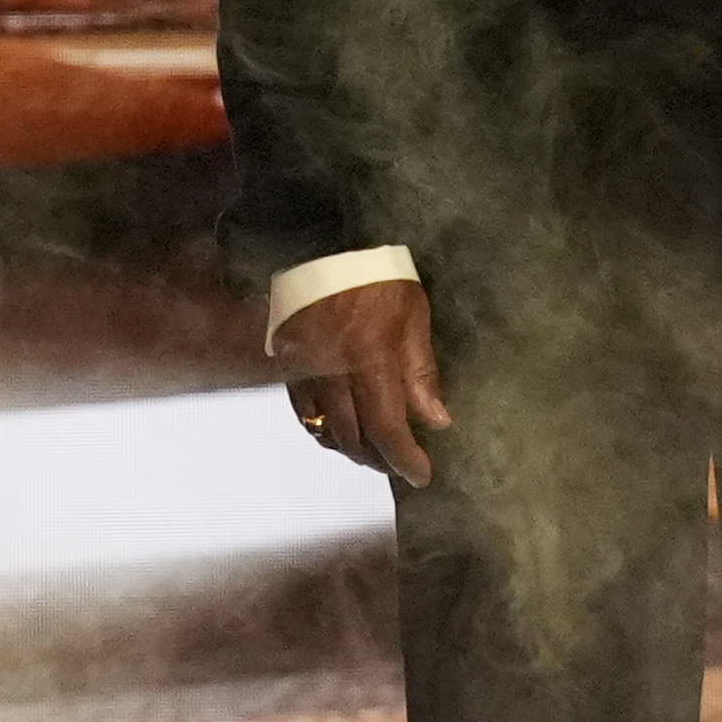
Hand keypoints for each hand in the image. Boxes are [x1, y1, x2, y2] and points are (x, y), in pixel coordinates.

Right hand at [276, 276, 447, 481]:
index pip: (386, 427)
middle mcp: (332, 374)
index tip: (421, 475)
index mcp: (369, 359)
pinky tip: (342, 432)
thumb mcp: (412, 314)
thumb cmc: (374, 277)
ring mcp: (305, 372)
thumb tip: (435, 420)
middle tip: (401, 464)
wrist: (316, 246)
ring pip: (326, 432)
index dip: (404, 458)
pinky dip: (324, 432)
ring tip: (375, 452)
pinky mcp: (287, 367)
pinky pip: (304, 414)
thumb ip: (421, 370)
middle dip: (380, 459)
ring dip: (352, 450)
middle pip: (354, 438)